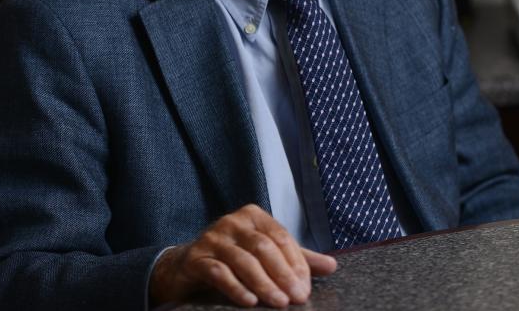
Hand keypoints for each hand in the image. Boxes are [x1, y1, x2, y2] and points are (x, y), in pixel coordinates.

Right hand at [149, 203, 337, 307]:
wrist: (186, 266)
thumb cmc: (233, 259)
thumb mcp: (266, 255)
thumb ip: (297, 259)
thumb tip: (332, 265)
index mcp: (252, 216)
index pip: (280, 237)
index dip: (296, 263)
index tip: (306, 288)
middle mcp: (232, 222)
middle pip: (263, 247)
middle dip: (283, 274)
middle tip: (298, 298)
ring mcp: (212, 238)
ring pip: (243, 260)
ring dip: (264, 283)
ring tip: (280, 303)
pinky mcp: (196, 258)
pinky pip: (218, 272)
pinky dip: (236, 287)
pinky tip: (250, 302)